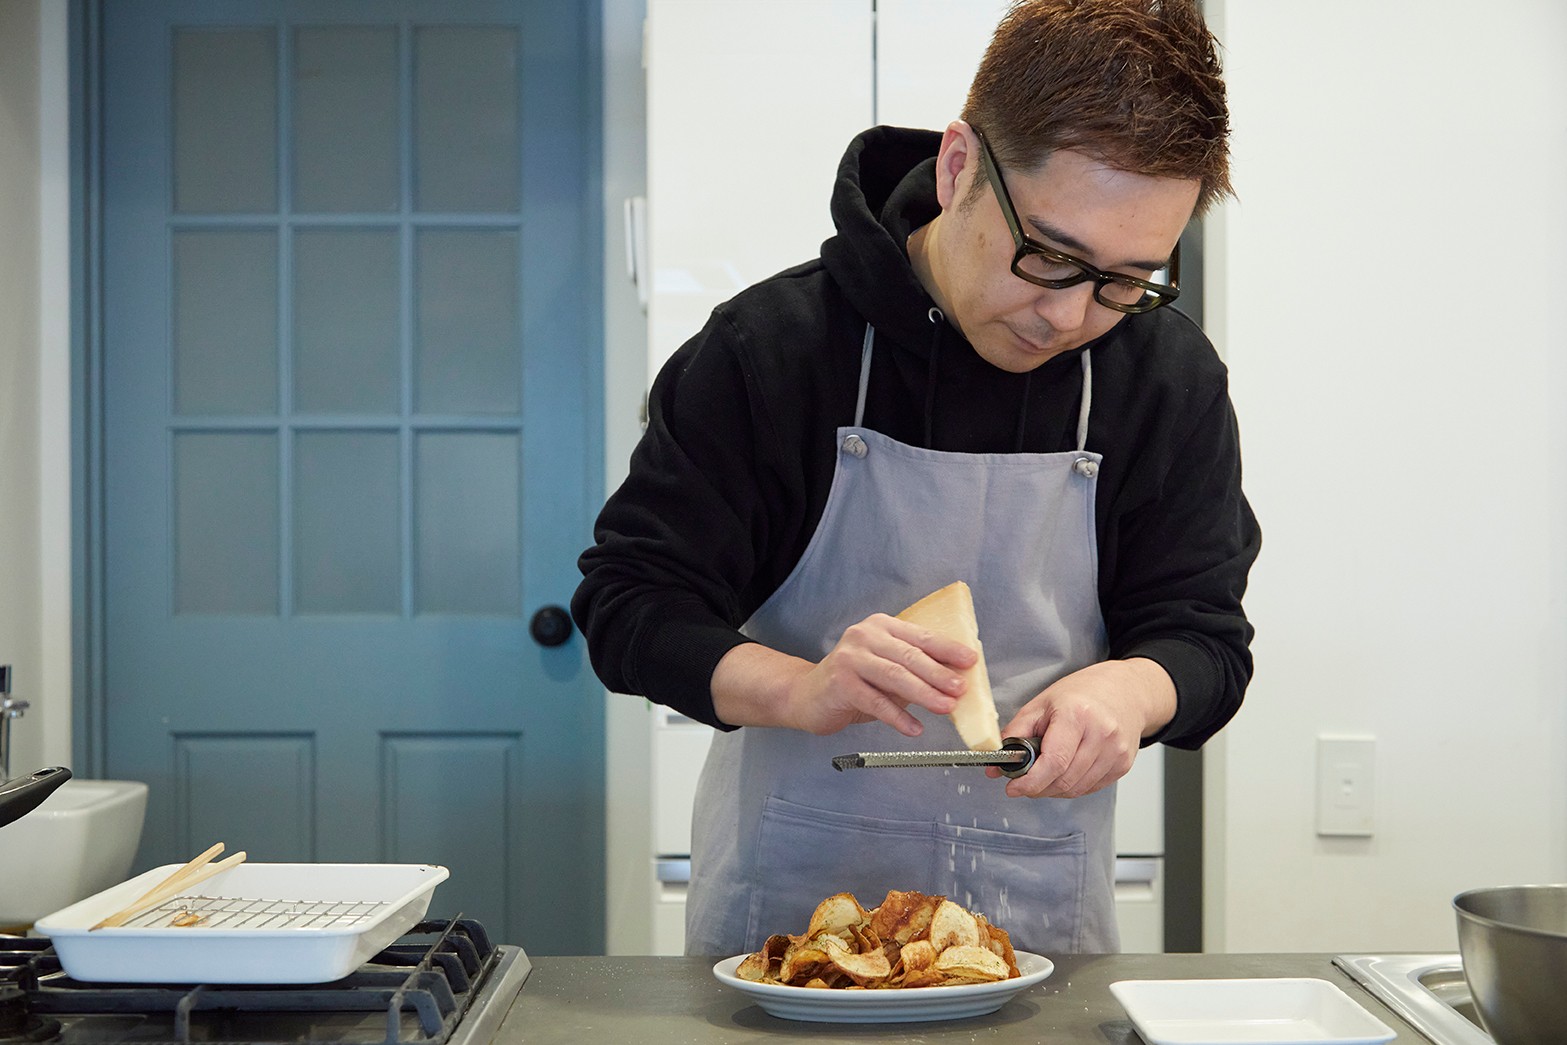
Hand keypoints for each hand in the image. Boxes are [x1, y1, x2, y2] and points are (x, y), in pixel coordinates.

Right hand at [710, 615, 977, 736]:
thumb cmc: (854, 682)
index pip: (920, 636)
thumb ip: (913, 669)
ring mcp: (850, 658)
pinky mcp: (840, 683)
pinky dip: (897, 717)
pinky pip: (875, 702)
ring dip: (924, 693)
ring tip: (945, 708)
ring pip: (894, 676)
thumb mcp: (886, 667)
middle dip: (939, 674)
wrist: (806, 695)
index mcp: (881, 626)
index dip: (947, 649)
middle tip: (961, 689)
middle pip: (910, 656)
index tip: (970, 661)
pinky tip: (914, 729)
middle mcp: (864, 636)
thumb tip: (955, 681)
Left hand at [990, 658, 1175, 798]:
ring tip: (1046, 772)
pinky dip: (1072, 785)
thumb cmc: (1081, 693)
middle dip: (1038, 787)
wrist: (1124, 690)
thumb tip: (995, 766)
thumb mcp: (1040, 705)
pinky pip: (1090, 788)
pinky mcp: (1123, 764)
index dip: (1030, 782)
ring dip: (1054, 788)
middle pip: (1064, 780)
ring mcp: (1116, 751)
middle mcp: (1101, 734)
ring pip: (1076, 789)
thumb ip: (1014, 735)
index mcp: (1077, 715)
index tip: (1014, 788)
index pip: (1053, 762)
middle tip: (1025, 780)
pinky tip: (1067, 769)